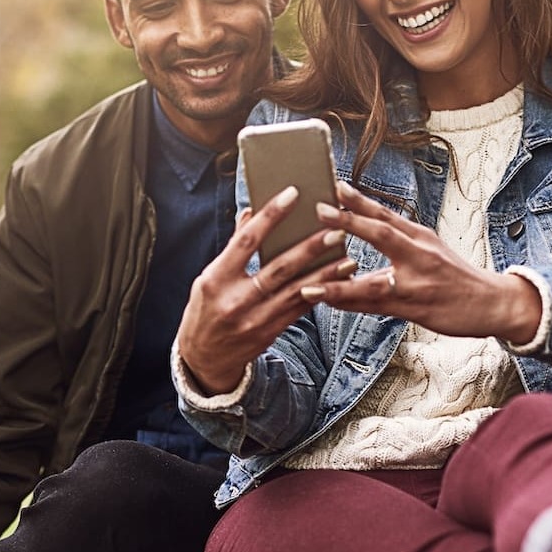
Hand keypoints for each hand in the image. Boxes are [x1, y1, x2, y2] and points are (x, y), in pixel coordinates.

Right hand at [176, 185, 356, 394]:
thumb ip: (233, 248)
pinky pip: (300, 310)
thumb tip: (249, 212)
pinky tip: (338, 282)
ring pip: (297, 291)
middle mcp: (236, 299)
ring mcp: (254, 319)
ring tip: (348, 257)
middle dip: (311, 248)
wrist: (203, 358)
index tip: (293, 194)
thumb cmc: (205, 309)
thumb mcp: (209, 277)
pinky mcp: (270, 333)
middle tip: (336, 229)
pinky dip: (320, 294)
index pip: (247, 240)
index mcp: (216, 278)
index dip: (271, 215)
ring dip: (326, 274)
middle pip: (278, 268)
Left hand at [298, 182, 540, 343]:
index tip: (335, 185)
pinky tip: (328, 303)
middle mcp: (420, 255)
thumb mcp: (431, 249)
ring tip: (309, 282)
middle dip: (350, 221)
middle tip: (320, 209)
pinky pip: (376, 307)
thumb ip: (400, 238)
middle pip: (382, 234)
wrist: (491, 304)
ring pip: (373, 281)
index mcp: (421, 237)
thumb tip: (366, 222)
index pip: (387, 213)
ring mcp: (417, 284)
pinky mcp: (415, 309)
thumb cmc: (455, 276)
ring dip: (339, 283)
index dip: (360, 200)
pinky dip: (351, 305)